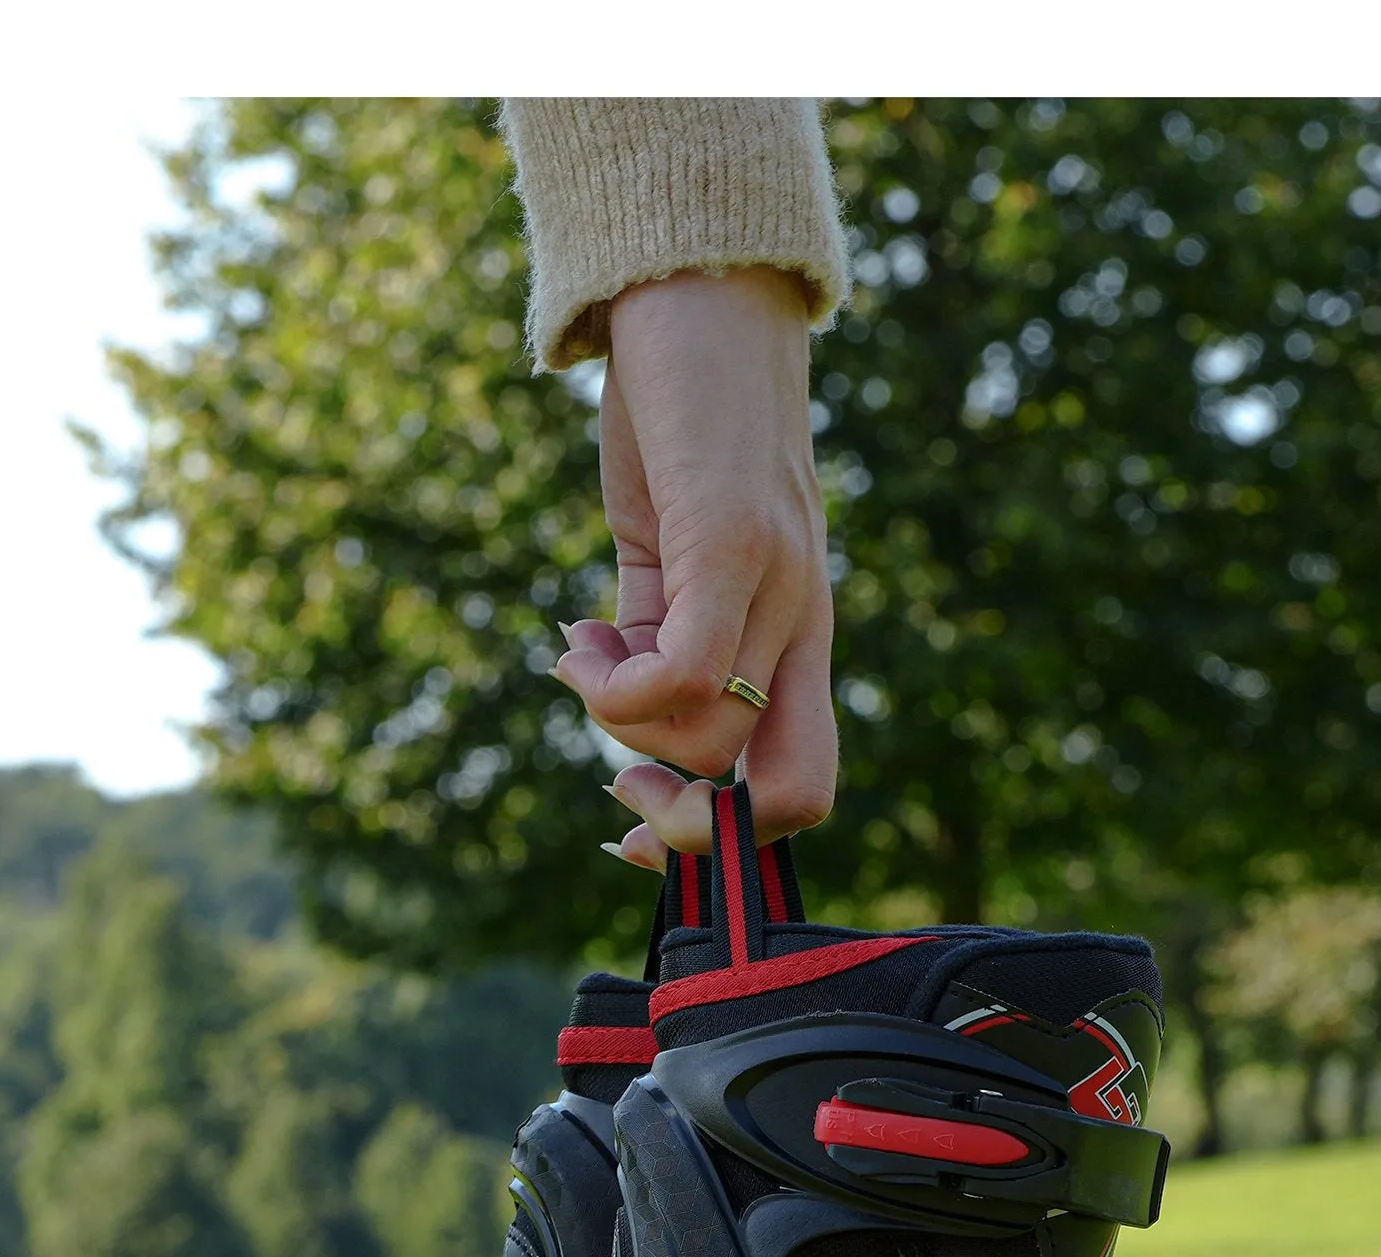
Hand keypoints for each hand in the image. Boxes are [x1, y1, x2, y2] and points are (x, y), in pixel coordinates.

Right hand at [545, 266, 836, 871]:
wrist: (699, 289)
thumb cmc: (680, 419)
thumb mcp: (674, 550)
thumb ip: (663, 632)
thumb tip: (620, 711)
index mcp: (795, 631)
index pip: (802, 791)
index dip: (721, 843)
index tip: (631, 821)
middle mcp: (803, 617)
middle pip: (784, 797)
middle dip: (681, 821)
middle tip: (611, 774)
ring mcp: (777, 581)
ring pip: (713, 741)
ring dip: (623, 726)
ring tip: (584, 647)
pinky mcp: (731, 539)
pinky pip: (682, 673)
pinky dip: (614, 688)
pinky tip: (577, 635)